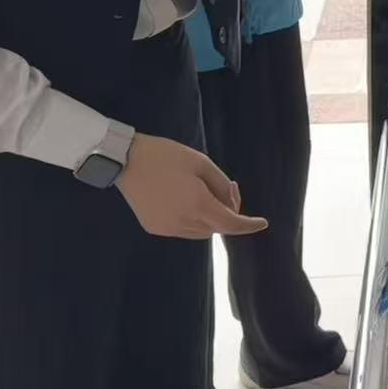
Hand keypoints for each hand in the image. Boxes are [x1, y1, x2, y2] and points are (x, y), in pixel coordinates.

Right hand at [115, 134, 268, 238]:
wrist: (125, 160)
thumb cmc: (166, 156)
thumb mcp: (202, 163)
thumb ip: (221, 185)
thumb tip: (230, 202)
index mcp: (197, 205)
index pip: (230, 224)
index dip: (248, 225)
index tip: (262, 223)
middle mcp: (183, 222)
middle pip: (216, 228)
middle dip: (227, 213)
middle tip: (227, 189)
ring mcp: (166, 228)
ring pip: (200, 232)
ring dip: (210, 218)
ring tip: (205, 193)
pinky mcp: (154, 228)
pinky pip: (183, 230)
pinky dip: (192, 220)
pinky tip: (186, 200)